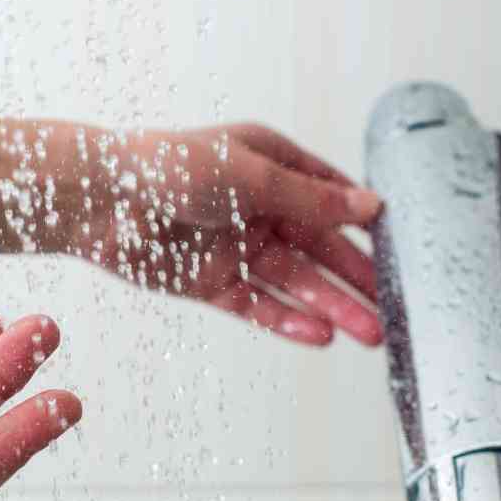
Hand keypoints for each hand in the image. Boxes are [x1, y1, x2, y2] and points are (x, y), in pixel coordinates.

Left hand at [57, 123, 383, 346]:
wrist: (97, 200)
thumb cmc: (168, 166)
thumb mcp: (250, 176)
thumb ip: (311, 198)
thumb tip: (370, 207)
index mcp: (272, 164)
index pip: (332, 196)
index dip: (365, 224)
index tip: (403, 252)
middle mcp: (258, 207)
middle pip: (319, 249)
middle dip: (356, 280)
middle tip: (393, 311)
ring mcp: (235, 246)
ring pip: (295, 284)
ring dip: (332, 308)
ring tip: (370, 335)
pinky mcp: (210, 282)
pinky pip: (258, 305)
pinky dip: (288, 320)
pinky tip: (320, 335)